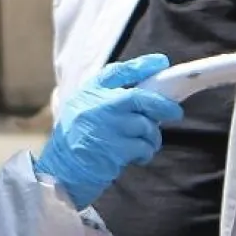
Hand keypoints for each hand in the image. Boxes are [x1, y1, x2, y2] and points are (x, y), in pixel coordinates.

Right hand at [36, 55, 183, 206]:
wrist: (59, 172)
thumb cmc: (74, 141)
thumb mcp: (82, 111)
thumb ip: (106, 100)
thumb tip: (146, 95)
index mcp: (88, 92)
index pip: (118, 71)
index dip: (143, 66)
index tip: (162, 62)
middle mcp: (97, 105)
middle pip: (140, 97)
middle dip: (163, 104)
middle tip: (175, 112)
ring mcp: (106, 127)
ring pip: (145, 125)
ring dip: (153, 136)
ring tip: (147, 144)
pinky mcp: (114, 150)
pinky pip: (143, 147)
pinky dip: (146, 152)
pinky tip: (139, 156)